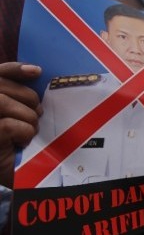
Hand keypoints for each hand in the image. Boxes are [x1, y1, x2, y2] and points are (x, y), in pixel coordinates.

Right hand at [0, 62, 41, 187]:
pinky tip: (20, 143)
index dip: (15, 69)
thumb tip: (35, 70)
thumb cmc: (14, 145)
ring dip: (25, 117)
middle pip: (0, 87)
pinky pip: (8, 126)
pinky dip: (22, 133)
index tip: (37, 72)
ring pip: (2, 103)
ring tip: (29, 131)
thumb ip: (19, 95)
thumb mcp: (19, 115)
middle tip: (38, 114)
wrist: (14, 175)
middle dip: (27, 97)